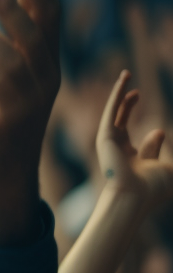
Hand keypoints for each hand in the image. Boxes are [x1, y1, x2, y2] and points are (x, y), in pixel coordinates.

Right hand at [96, 70, 171, 203]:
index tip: (159, 132)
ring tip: (126, 75)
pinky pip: (111, 109)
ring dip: (119, 93)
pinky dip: (117, 93)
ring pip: (113, 112)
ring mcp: (109, 142)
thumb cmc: (153, 188)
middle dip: (127, 107)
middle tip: (137, 94)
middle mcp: (116, 149)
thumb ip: (162, 150)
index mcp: (130, 159)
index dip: (150, 135)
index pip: (138, 142)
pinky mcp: (105, 136)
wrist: (136, 196)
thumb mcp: (167, 167)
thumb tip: (159, 129)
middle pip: (120, 121)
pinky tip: (124, 80)